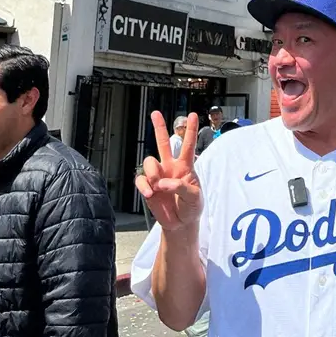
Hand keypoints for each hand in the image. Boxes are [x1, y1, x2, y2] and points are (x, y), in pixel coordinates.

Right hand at [135, 112, 202, 231]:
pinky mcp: (148, 187)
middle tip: (155, 113)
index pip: (188, 145)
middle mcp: (170, 167)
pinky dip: (143, 186)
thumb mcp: (194, 197)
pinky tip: (150, 193)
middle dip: (159, 127)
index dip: (190, 130)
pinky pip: (141, 180)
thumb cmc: (192, 207)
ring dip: (152, 171)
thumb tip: (163, 183)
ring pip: (149, 161)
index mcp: (186, 166)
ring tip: (157, 184)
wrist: (181, 223)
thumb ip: (181, 187)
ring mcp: (158, 176)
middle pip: (164, 143)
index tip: (193, 115)